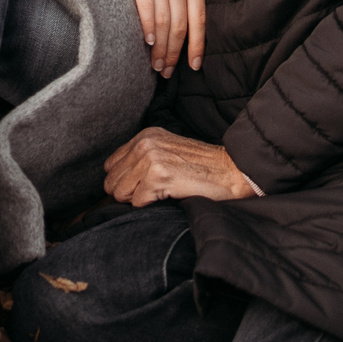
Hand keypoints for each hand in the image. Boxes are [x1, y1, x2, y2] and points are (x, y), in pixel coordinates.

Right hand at [69, 0, 204, 75]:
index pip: (200, 18)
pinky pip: (146, 10)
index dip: (198, 45)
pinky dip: (147, 30)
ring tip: (155, 65)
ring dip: (161, 49)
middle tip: (167, 73)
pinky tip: (146, 43)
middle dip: (176, 53)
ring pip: (164, 23)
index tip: (194, 65)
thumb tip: (176, 15)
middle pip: (181, 25)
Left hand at [104, 129, 258, 205]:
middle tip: (154, 191)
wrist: (232, 171)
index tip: (142, 185)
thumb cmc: (201, 168)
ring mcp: (151, 159)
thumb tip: (112, 187)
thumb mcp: (167, 153)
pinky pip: (137, 202)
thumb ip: (140, 161)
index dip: (124, 181)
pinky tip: (170, 194)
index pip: (110, 166)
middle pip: (111, 182)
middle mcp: (145, 143)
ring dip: (139, 199)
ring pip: (120, 193)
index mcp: (145, 136)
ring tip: (162, 192)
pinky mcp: (159, 176)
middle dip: (128, 193)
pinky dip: (152, 205)